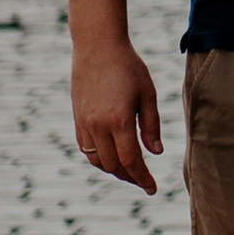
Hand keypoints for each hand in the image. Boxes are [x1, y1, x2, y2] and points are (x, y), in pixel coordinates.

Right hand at [71, 38, 162, 192]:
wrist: (97, 46)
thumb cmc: (128, 67)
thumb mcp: (147, 94)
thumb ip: (151, 126)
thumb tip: (156, 153)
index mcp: (119, 121)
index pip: (131, 161)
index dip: (143, 178)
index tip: (152, 188)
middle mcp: (98, 126)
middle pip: (113, 166)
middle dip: (130, 177)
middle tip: (144, 180)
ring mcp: (84, 124)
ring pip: (97, 161)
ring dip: (113, 170)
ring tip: (129, 170)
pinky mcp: (77, 119)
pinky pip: (86, 149)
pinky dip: (99, 158)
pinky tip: (112, 155)